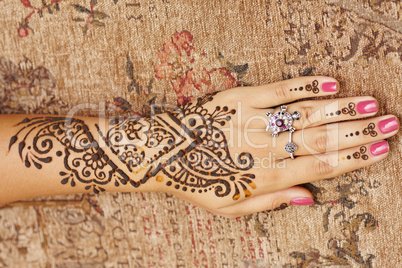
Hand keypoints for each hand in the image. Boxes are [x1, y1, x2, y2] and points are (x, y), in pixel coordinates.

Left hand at [157, 76, 398, 216]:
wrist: (163, 154)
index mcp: (264, 178)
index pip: (319, 166)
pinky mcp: (240, 99)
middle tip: (391, 124)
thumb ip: (271, 203)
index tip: (380, 150)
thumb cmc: (197, 183)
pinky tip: (331, 84)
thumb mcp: (231, 208)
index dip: (352, 158)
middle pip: (320, 139)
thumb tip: (310, 197)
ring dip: (342, 110)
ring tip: (372, 105)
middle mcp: (264, 149)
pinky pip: (279, 90)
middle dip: (359, 132)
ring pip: (306, 114)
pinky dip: (306, 86)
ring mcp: (253, 122)